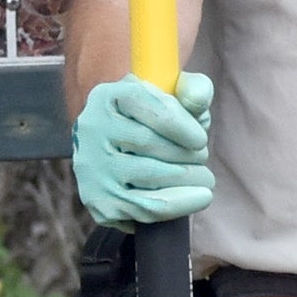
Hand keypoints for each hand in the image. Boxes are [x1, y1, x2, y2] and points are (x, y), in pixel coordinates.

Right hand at [71, 72, 212, 224]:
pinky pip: (144, 208)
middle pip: (146, 142)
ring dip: (187, 179)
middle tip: (202, 157)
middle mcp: (92, 129)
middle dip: (185, 153)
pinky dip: (179, 205)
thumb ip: (193, 88)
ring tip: (204, 178)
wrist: (118, 148)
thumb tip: (198, 101)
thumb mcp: (173, 93)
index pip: (144, 103)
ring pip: (147, 176)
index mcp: (108, 96)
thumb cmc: (154, 118)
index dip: (178, 123)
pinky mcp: (97, 199)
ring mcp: (91, 166)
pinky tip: (198, 197)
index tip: (200, 138)